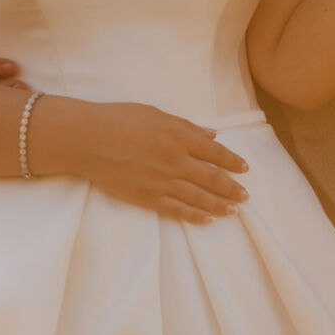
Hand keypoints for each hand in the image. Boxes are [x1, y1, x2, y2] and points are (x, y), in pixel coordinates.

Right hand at [51, 99, 249, 224]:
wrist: (88, 139)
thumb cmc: (120, 119)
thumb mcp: (157, 114)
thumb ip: (186, 126)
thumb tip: (212, 134)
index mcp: (179, 136)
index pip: (215, 152)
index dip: (232, 161)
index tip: (245, 168)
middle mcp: (175, 160)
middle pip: (211, 178)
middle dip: (231, 187)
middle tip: (246, 195)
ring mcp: (162, 181)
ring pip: (198, 197)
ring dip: (219, 204)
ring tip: (234, 210)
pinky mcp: (147, 197)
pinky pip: (176, 210)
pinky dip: (194, 215)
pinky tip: (208, 220)